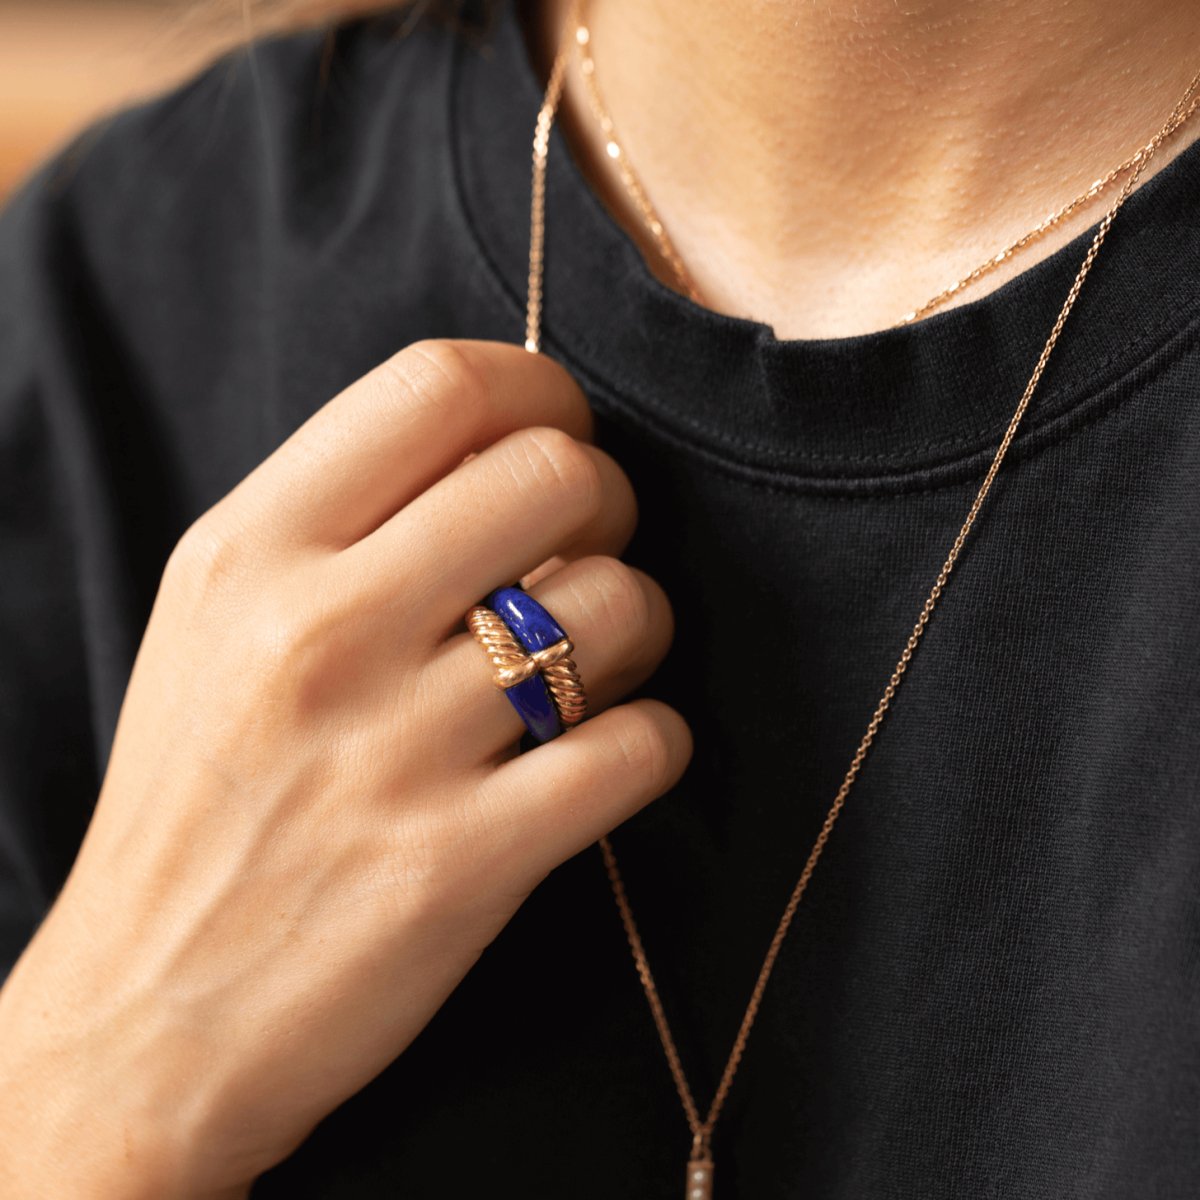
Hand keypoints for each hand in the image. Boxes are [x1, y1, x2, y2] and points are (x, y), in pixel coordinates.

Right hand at [0, 340, 691, 1197]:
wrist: (145, 1021)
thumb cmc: (197, 806)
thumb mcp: (216, 628)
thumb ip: (341, 524)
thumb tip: (502, 451)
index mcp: (251, 553)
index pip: (440, 386)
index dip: (541, 392)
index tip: (562, 433)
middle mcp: (318, 633)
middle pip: (554, 475)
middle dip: (610, 499)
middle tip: (591, 550)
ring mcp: (393, 750)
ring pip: (615, 606)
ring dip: (640, 625)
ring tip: (599, 662)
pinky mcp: (461, 863)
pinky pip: (638, 746)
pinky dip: (652, 739)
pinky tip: (607, 754)